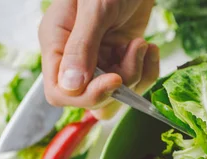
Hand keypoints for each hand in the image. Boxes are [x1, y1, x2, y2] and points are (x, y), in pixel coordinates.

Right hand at [38, 0, 158, 118]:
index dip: (88, 96)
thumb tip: (71, 86)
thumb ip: (82, 48)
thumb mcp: (95, 10)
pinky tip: (149, 47)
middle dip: (120, 85)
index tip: (115, 80)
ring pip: (118, 95)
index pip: (61, 92)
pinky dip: (148, 68)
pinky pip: (136, 82)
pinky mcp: (122, 58)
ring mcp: (101, 60)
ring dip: (137, 75)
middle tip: (134, 54)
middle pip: (92, 100)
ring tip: (142, 45)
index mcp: (56, 45)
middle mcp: (76, 58)